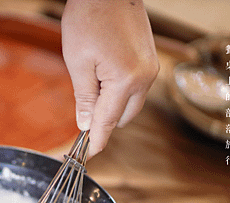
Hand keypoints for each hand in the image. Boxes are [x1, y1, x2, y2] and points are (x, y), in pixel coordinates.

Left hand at [61, 0, 158, 156]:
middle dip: (102, 120)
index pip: (108, 123)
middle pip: (122, 118)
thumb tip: (86, 125)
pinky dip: (119, 91)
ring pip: (130, 104)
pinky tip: (103, 73)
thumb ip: (85, 98)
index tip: (86, 157)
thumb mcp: (78, 62)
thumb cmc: (89, 18)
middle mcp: (145, 78)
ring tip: (91, 80)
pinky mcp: (151, 61)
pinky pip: (136, 88)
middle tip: (81, 111)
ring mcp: (151, 69)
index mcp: (126, 81)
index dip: (95, 142)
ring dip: (111, 104)